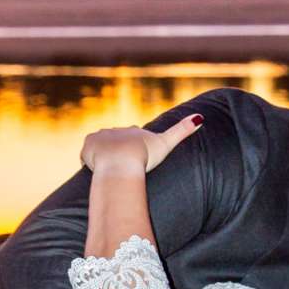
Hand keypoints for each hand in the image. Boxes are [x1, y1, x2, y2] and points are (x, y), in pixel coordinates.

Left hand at [79, 115, 203, 176]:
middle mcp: (116, 130)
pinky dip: (90, 162)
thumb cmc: (145, 156)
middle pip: (115, 141)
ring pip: (100, 147)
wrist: (121, 163)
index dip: (134, 147)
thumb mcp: (166, 144)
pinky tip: (98, 171)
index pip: (132, 137)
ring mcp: (100, 137)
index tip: (136, 156)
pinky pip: (87, 155)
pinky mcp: (87, 146)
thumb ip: (182, 131)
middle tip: (122, 166)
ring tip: (109, 170)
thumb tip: (201, 117)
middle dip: (117, 150)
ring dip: (103, 156)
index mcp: (133, 131)